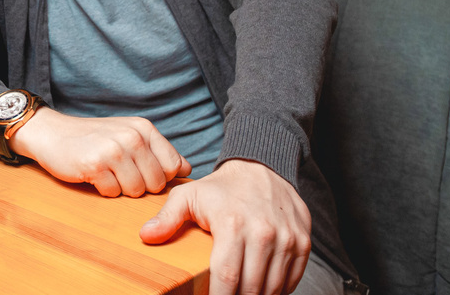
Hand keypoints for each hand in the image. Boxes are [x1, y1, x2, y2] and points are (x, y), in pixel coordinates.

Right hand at [9, 108, 190, 196]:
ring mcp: (113, 150)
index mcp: (144, 128)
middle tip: (119, 171)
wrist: (52, 133)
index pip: (173, 167)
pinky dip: (104, 189)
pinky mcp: (95, 165)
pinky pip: (113, 193)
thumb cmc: (93, 138)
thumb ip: (158, 151)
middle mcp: (132, 136)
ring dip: (121, 188)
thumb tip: (188, 169)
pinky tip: (93, 174)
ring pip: (136, 191)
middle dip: (140, 185)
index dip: (159, 176)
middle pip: (156, 184)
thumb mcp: (129, 135)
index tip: (141, 170)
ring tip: (106, 172)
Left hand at [140, 159, 310, 294]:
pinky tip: (261, 289)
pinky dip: (278, 290)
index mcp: (232, 224)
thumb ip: (167, 218)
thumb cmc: (221, 188)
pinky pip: (292, 279)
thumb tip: (146, 237)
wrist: (261, 167)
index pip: (227, 277)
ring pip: (273, 288)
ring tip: (240, 294)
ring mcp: (287, 238)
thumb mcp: (188, 196)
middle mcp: (263, 233)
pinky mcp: (303, 242)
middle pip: (251, 287)